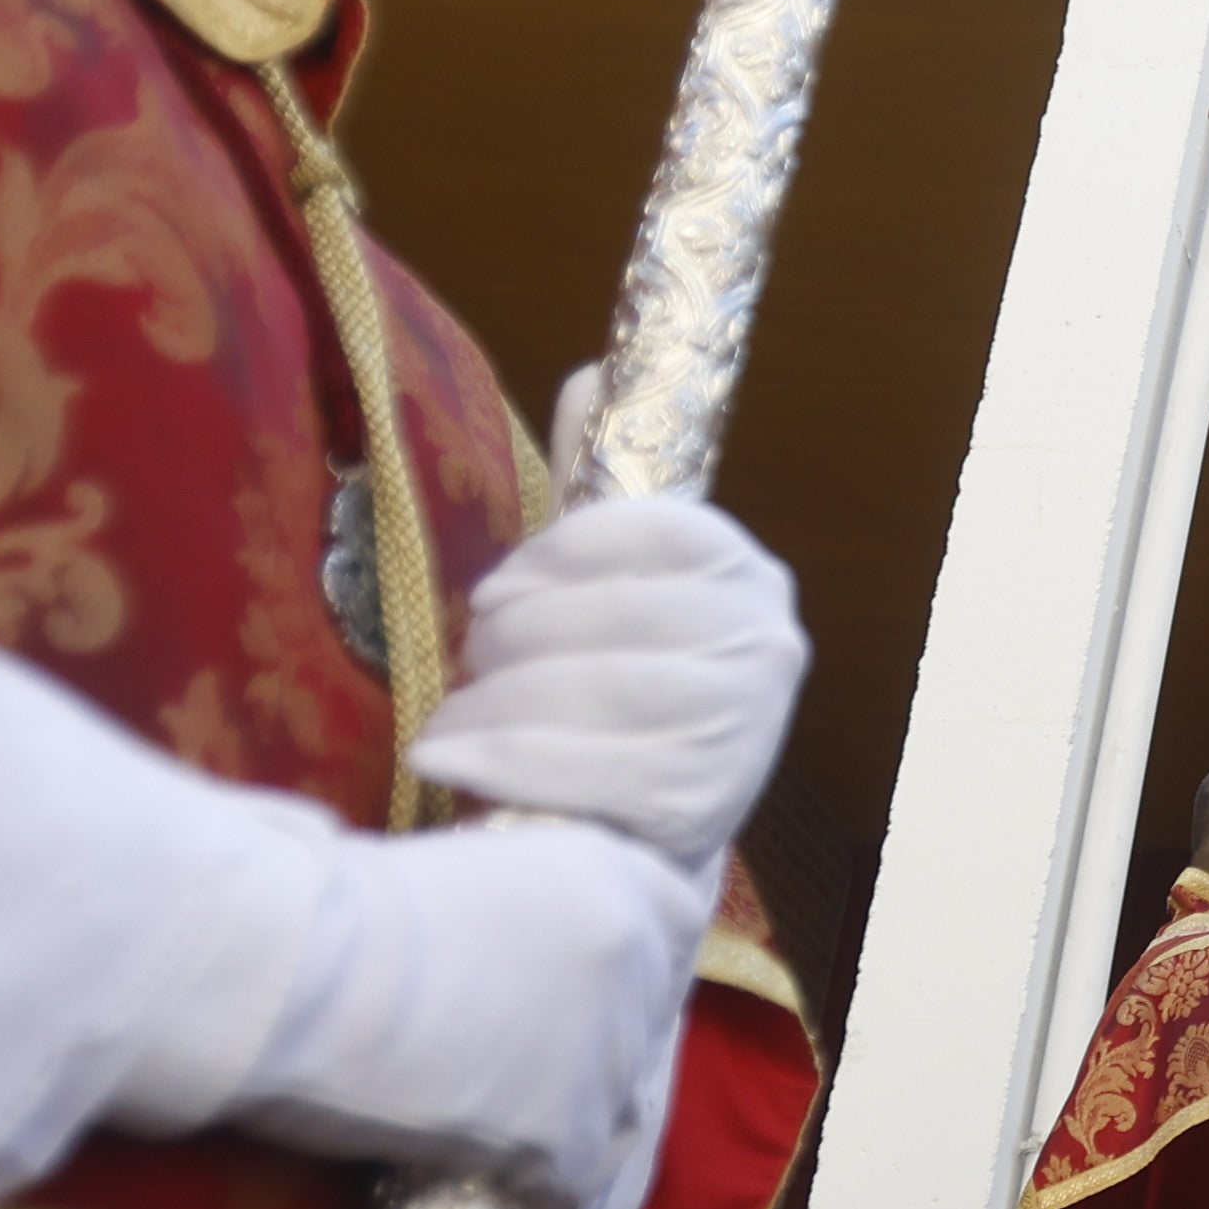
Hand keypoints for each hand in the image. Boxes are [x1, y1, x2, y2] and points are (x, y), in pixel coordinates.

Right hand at [231, 819, 705, 1208]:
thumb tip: (516, 934)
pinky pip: (570, 1174)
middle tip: (514, 1054)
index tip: (579, 980)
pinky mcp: (568, 1139)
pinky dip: (529, 1173)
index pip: (671, 926)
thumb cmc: (347, 900)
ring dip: (560, 1109)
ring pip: (610, 1102)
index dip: (626, 961)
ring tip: (480, 1106)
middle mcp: (635, 966)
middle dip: (591, 1040)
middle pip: (641, 1022)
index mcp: (618, 877)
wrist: (304, 973)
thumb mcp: (473, 867)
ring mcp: (608, 1056)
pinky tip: (476, 1156)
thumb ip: (529, 900)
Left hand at [403, 491, 810, 879]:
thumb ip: (600, 504)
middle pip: (612, 617)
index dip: (556, 555)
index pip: (652, 531)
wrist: (652, 832)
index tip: (492, 591)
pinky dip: (500, 762)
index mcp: (746, 575)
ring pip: (593, 692)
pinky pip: (583, 770)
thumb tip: (588, 375)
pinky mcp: (701, 804)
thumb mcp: (619, 590)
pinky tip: (446, 760)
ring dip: (494, 705)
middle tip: (462, 663)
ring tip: (444, 720)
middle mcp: (764, 645)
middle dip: (512, 640)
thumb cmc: (623, 696)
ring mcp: (742, 728)